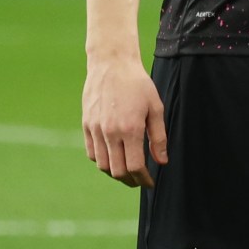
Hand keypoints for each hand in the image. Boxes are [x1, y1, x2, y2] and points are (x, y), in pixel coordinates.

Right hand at [83, 54, 167, 187]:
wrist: (111, 65)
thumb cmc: (138, 85)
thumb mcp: (155, 109)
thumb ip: (159, 137)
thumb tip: (162, 161)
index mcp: (130, 129)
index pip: (134, 166)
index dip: (143, 179)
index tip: (150, 182)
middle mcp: (109, 132)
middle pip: (117, 170)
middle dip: (130, 180)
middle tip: (140, 181)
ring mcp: (94, 129)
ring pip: (102, 165)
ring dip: (115, 173)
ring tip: (128, 173)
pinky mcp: (86, 125)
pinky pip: (91, 152)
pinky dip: (102, 162)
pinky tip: (113, 159)